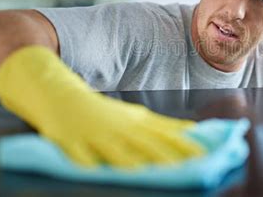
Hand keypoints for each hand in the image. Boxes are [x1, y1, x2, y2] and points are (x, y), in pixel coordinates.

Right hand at [0, 46, 203, 167]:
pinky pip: (80, 155)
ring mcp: (93, 134)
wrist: (56, 90)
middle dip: (170, 155)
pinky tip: (97, 172)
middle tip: (193, 164)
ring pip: (117, 150)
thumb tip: (190, 132)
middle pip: (147, 142)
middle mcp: (117, 127)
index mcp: (132, 121)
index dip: (184, 144)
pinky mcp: (69, 140)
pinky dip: (90, 163)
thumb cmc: (97, 109)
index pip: (163, 133)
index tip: (206, 153)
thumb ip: (158, 126)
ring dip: (136, 162)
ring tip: (152, 172)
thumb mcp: (132, 115)